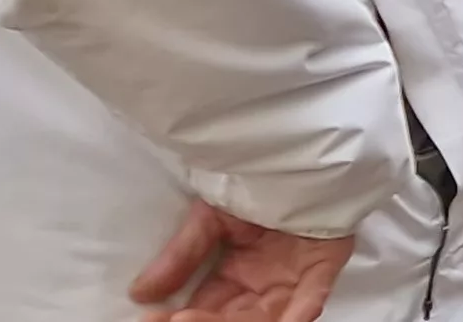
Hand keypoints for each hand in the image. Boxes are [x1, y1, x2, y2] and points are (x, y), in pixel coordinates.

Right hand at [133, 201, 356, 321]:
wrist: (295, 157)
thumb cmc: (255, 185)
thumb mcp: (210, 217)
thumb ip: (182, 254)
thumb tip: (140, 292)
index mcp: (233, 278)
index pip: (205, 311)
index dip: (180, 319)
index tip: (151, 319)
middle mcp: (261, 287)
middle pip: (234, 320)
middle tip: (178, 321)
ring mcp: (293, 281)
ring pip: (268, 318)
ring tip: (200, 318)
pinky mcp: (323, 267)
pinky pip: (313, 296)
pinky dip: (301, 310)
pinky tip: (289, 320)